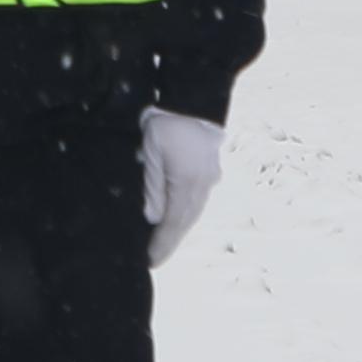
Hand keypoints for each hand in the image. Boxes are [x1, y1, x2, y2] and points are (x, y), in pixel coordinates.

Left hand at [139, 110, 226, 267]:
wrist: (194, 100)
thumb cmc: (167, 124)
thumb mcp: (152, 153)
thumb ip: (153, 186)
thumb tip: (154, 218)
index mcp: (187, 183)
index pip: (173, 222)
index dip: (162, 244)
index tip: (151, 261)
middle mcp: (202, 185)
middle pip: (186, 221)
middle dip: (171, 242)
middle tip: (156, 259)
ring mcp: (209, 178)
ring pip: (194, 212)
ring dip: (180, 230)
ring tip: (166, 244)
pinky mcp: (210, 170)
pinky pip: (198, 200)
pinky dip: (187, 214)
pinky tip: (179, 219)